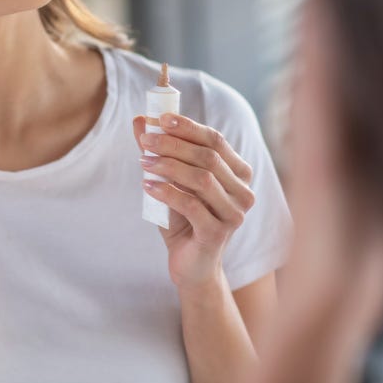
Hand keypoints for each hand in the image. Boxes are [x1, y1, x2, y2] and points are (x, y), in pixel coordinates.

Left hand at [132, 114, 255, 290]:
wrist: (190, 264)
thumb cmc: (182, 218)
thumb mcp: (170, 181)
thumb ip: (159, 151)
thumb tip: (139, 120)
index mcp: (238, 173)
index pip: (216, 140)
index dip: (189, 127)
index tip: (161, 118)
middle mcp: (243, 192)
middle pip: (208, 157)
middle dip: (173, 144)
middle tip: (146, 140)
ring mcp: (234, 214)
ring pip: (202, 179)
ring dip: (168, 166)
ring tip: (143, 161)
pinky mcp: (217, 234)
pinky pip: (191, 206)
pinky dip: (167, 192)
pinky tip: (147, 186)